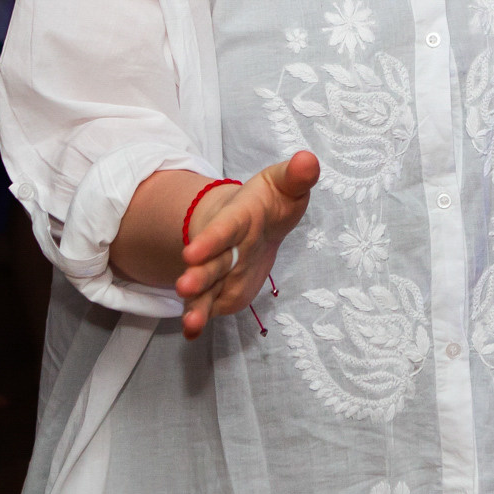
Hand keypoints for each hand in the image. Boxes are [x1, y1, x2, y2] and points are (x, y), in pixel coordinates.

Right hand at [178, 152, 319, 338]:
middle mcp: (225, 248)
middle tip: (184, 287)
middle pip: (210, 264)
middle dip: (197, 276)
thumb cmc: (270, 201)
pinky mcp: (223, 291)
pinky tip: (191, 333)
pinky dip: (199, 319)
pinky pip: (209, 306)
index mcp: (238, 219)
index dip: (210, 240)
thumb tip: (309, 160)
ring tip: (190, 322)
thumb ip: (297, 176)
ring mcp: (222, 272)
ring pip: (206, 290)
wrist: (255, 221)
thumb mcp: (285, 184)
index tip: (193, 252)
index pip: (224, 230)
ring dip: (197, 304)